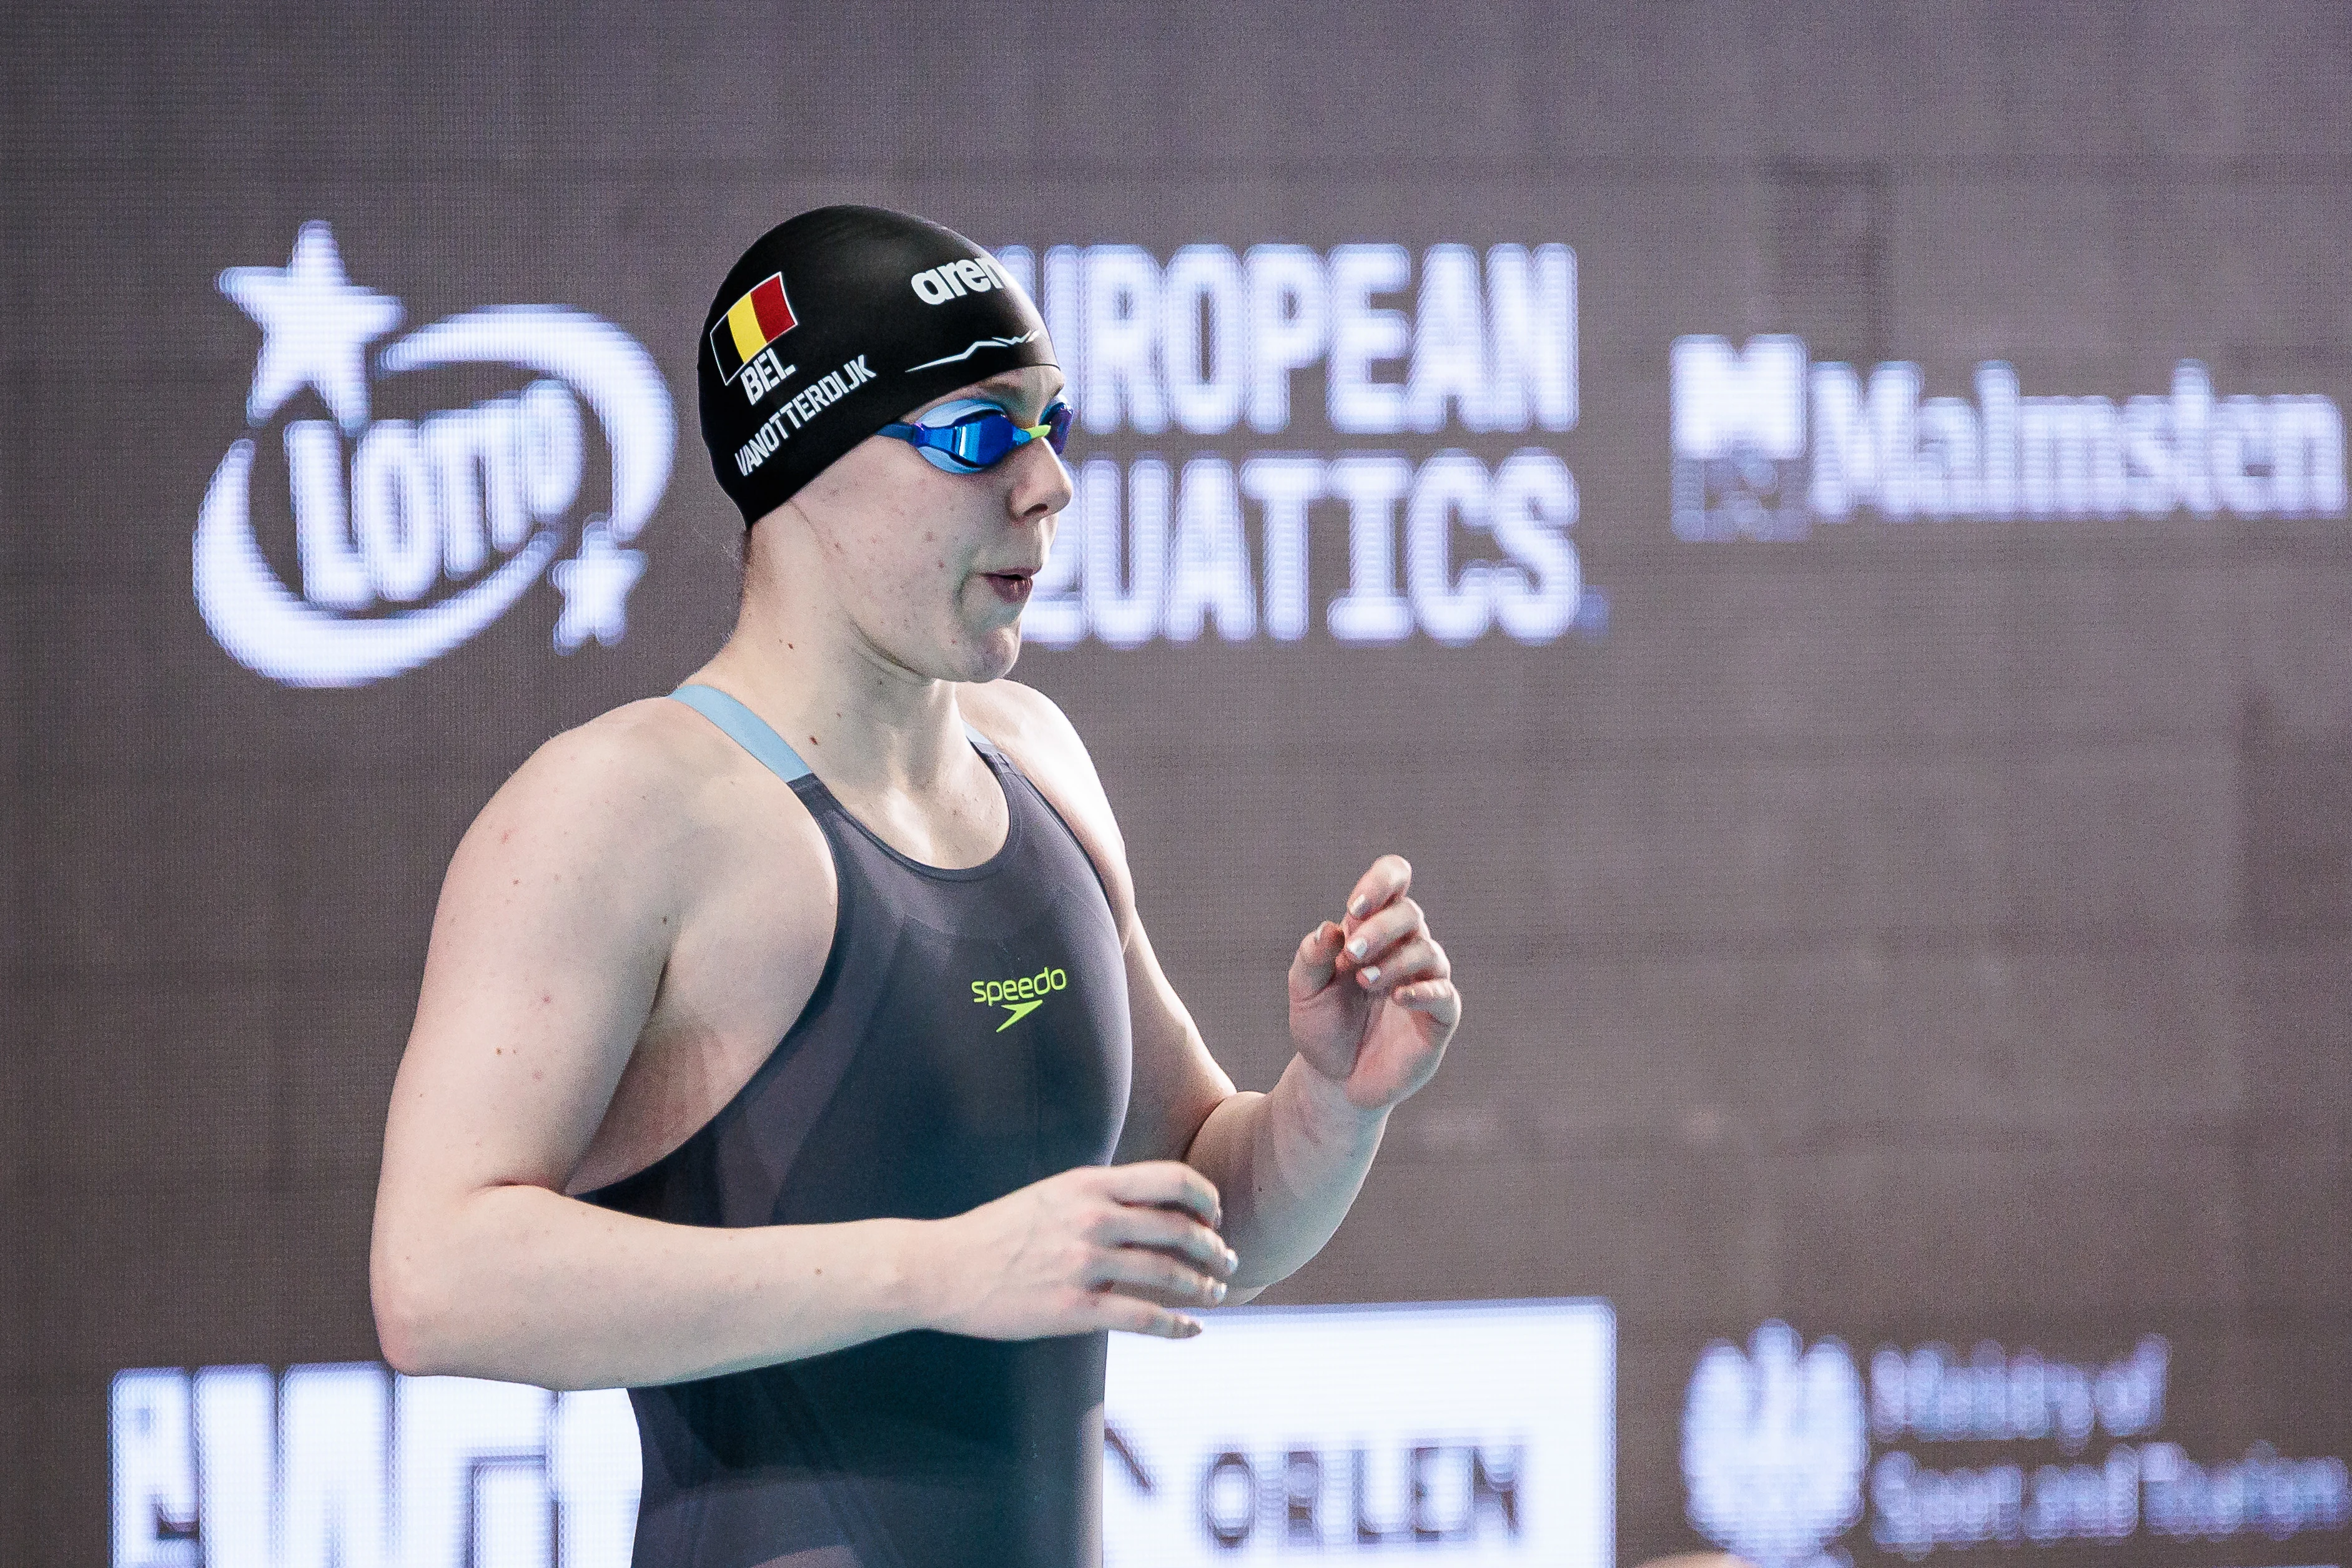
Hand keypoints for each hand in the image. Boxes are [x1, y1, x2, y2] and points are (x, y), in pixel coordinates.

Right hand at [922, 1162, 1237, 1340]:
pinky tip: (1193, 1330)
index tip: (1215, 1215)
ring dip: (1202, 1286)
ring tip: (1214, 1293)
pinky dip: (1178, 1326)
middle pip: (1180, 1228)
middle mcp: (1093, 1219)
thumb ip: (1098, 1196)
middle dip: (1214, 1247)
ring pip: (1169, 1274)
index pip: (1171, 1180)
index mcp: (1089, 1185)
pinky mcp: (1075, 1309)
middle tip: (1227, 1260)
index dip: (1205, 1198)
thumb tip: (1145, 1206)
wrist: (943, 1268)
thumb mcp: (1052, 1195)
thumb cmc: (997, 1232)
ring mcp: (1085, 1265)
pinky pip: (1144, 1318)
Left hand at [1288, 854, 1460, 1111]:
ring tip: (1365, 980)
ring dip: (1394, 960)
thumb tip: (1328, 929)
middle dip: (1380, 928)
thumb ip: (1311, 959)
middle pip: (1410, 913)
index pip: (1394, 882)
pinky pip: (1444, 994)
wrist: (1334, 1081)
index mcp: (1373, 930)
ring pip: (1427, 950)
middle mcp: (1404, 948)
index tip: (1354, 908)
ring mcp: (1426, 981)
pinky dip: (1424, 990)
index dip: (1380, 883)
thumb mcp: (1305, 992)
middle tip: (1352, 955)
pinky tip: (1399, 996)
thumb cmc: (1322, 1027)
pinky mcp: (1439, 1017)